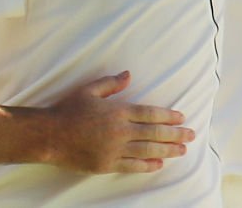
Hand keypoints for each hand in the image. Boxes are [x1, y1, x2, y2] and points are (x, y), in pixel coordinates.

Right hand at [42, 71, 193, 172]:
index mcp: (117, 111)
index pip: (150, 113)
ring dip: (167, 150)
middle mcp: (120, 131)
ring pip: (147, 150)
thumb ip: (111, 83)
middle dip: (175, 134)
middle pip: (154, 132)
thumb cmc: (68, 110)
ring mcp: (114, 149)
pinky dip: (147, 165)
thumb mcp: (89, 90)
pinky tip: (159, 164)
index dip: (168, 116)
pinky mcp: (106, 164)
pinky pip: (132, 166)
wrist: (49, 135)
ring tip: (182, 151)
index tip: (182, 118)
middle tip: (191, 135)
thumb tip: (129, 75)